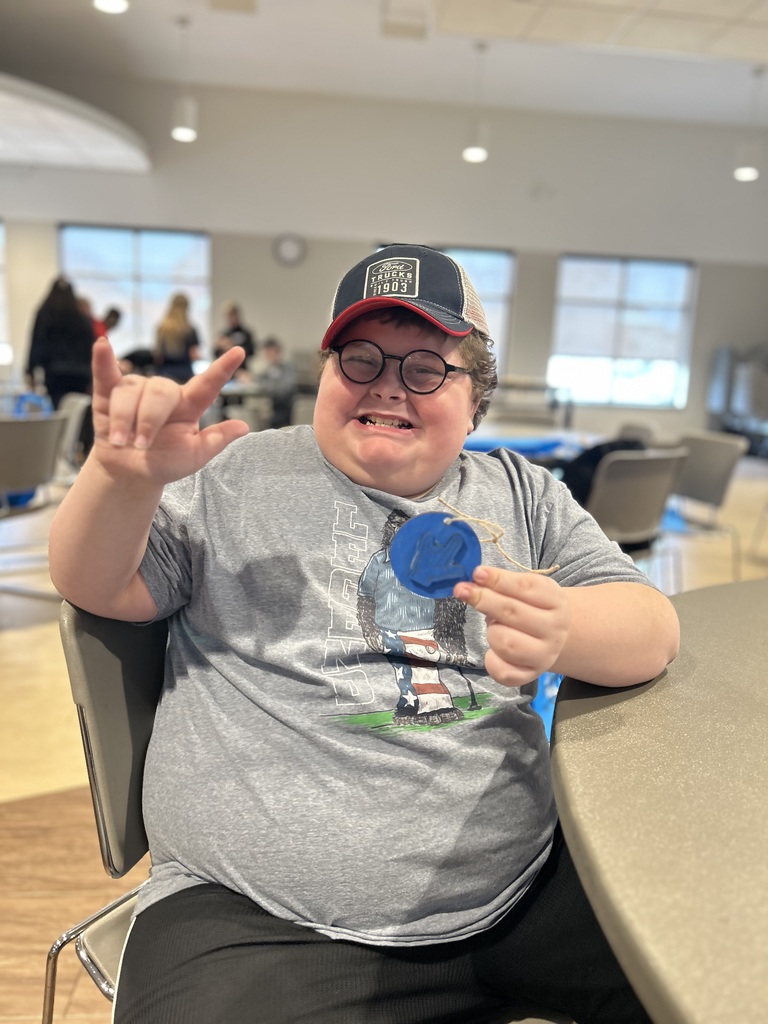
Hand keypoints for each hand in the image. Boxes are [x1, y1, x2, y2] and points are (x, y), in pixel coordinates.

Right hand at [90, 337, 249, 485]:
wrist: (132, 473)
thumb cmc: (166, 462)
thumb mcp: (195, 456)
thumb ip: (216, 440)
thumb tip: (244, 427)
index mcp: (189, 405)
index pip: (208, 384)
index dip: (223, 368)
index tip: (239, 351)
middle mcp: (164, 393)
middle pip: (160, 392)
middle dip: (149, 420)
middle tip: (142, 445)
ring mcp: (138, 390)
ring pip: (131, 391)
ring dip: (124, 419)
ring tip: (122, 442)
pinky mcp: (109, 393)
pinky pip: (106, 373)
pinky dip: (102, 360)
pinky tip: (102, 345)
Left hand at [454, 566, 570, 686]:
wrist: (556, 635)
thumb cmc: (534, 607)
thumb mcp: (526, 590)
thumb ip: (502, 584)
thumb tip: (475, 579)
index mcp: (555, 601)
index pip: (526, 587)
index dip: (498, 580)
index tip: (477, 573)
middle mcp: (554, 629)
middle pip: (513, 613)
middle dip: (483, 600)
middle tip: (461, 590)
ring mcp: (545, 655)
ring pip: (506, 643)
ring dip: (491, 632)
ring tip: (495, 627)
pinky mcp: (531, 675)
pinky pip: (503, 673)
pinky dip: (491, 661)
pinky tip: (492, 651)